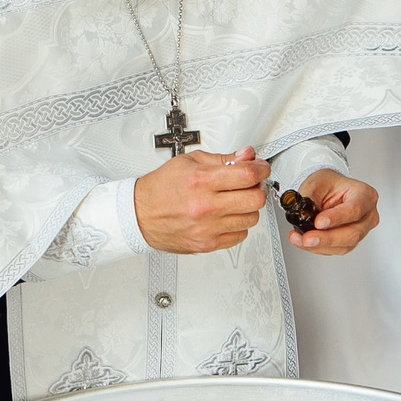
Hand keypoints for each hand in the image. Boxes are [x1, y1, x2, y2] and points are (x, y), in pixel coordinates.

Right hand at [133, 146, 266, 254]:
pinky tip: (227, 216)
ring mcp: (207, 228)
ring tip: (236, 200)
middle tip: (252, 184)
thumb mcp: (190, 162)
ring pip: (251, 219)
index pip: (247, 175)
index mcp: (201, 182)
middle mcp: (205, 206)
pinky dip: (238, 225)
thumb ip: (222, 159)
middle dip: (258, 188)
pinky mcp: (207, 244)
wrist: (140, 215)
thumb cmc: (161, 188)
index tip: (261, 168)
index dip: (261, 169)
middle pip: (255, 199)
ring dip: (248, 207)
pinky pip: (239, 235)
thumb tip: (246, 156)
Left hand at [290, 169, 379, 255]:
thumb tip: (300, 215)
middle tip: (307, 238)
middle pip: (352, 233)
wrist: (327, 191)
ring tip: (300, 239)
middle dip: (326, 238)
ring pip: (344, 246)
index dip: (336, 218)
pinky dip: (317, 248)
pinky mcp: (349, 242)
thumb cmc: (327, 184)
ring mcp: (361, 231)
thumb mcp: (315, 184)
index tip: (318, 222)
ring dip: (319, 246)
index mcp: (365, 195)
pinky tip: (303, 241)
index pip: (355, 209)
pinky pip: (335, 250)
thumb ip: (308, 200)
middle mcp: (367, 215)